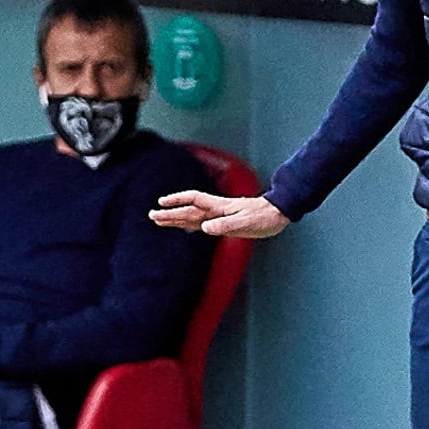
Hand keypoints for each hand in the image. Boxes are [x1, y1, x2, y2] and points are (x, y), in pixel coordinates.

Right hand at [150, 192, 291, 238]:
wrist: (277, 215)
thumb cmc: (263, 217)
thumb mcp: (245, 223)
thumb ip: (225, 225)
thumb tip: (206, 228)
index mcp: (219, 207)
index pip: (193, 200)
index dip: (177, 200)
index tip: (161, 203)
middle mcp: (216, 210)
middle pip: (188, 210)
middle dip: (170, 213)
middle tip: (151, 216)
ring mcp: (219, 216)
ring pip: (192, 217)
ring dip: (176, 218)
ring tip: (159, 220)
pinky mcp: (224, 223)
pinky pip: (201, 224)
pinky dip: (189, 225)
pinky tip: (183, 227)